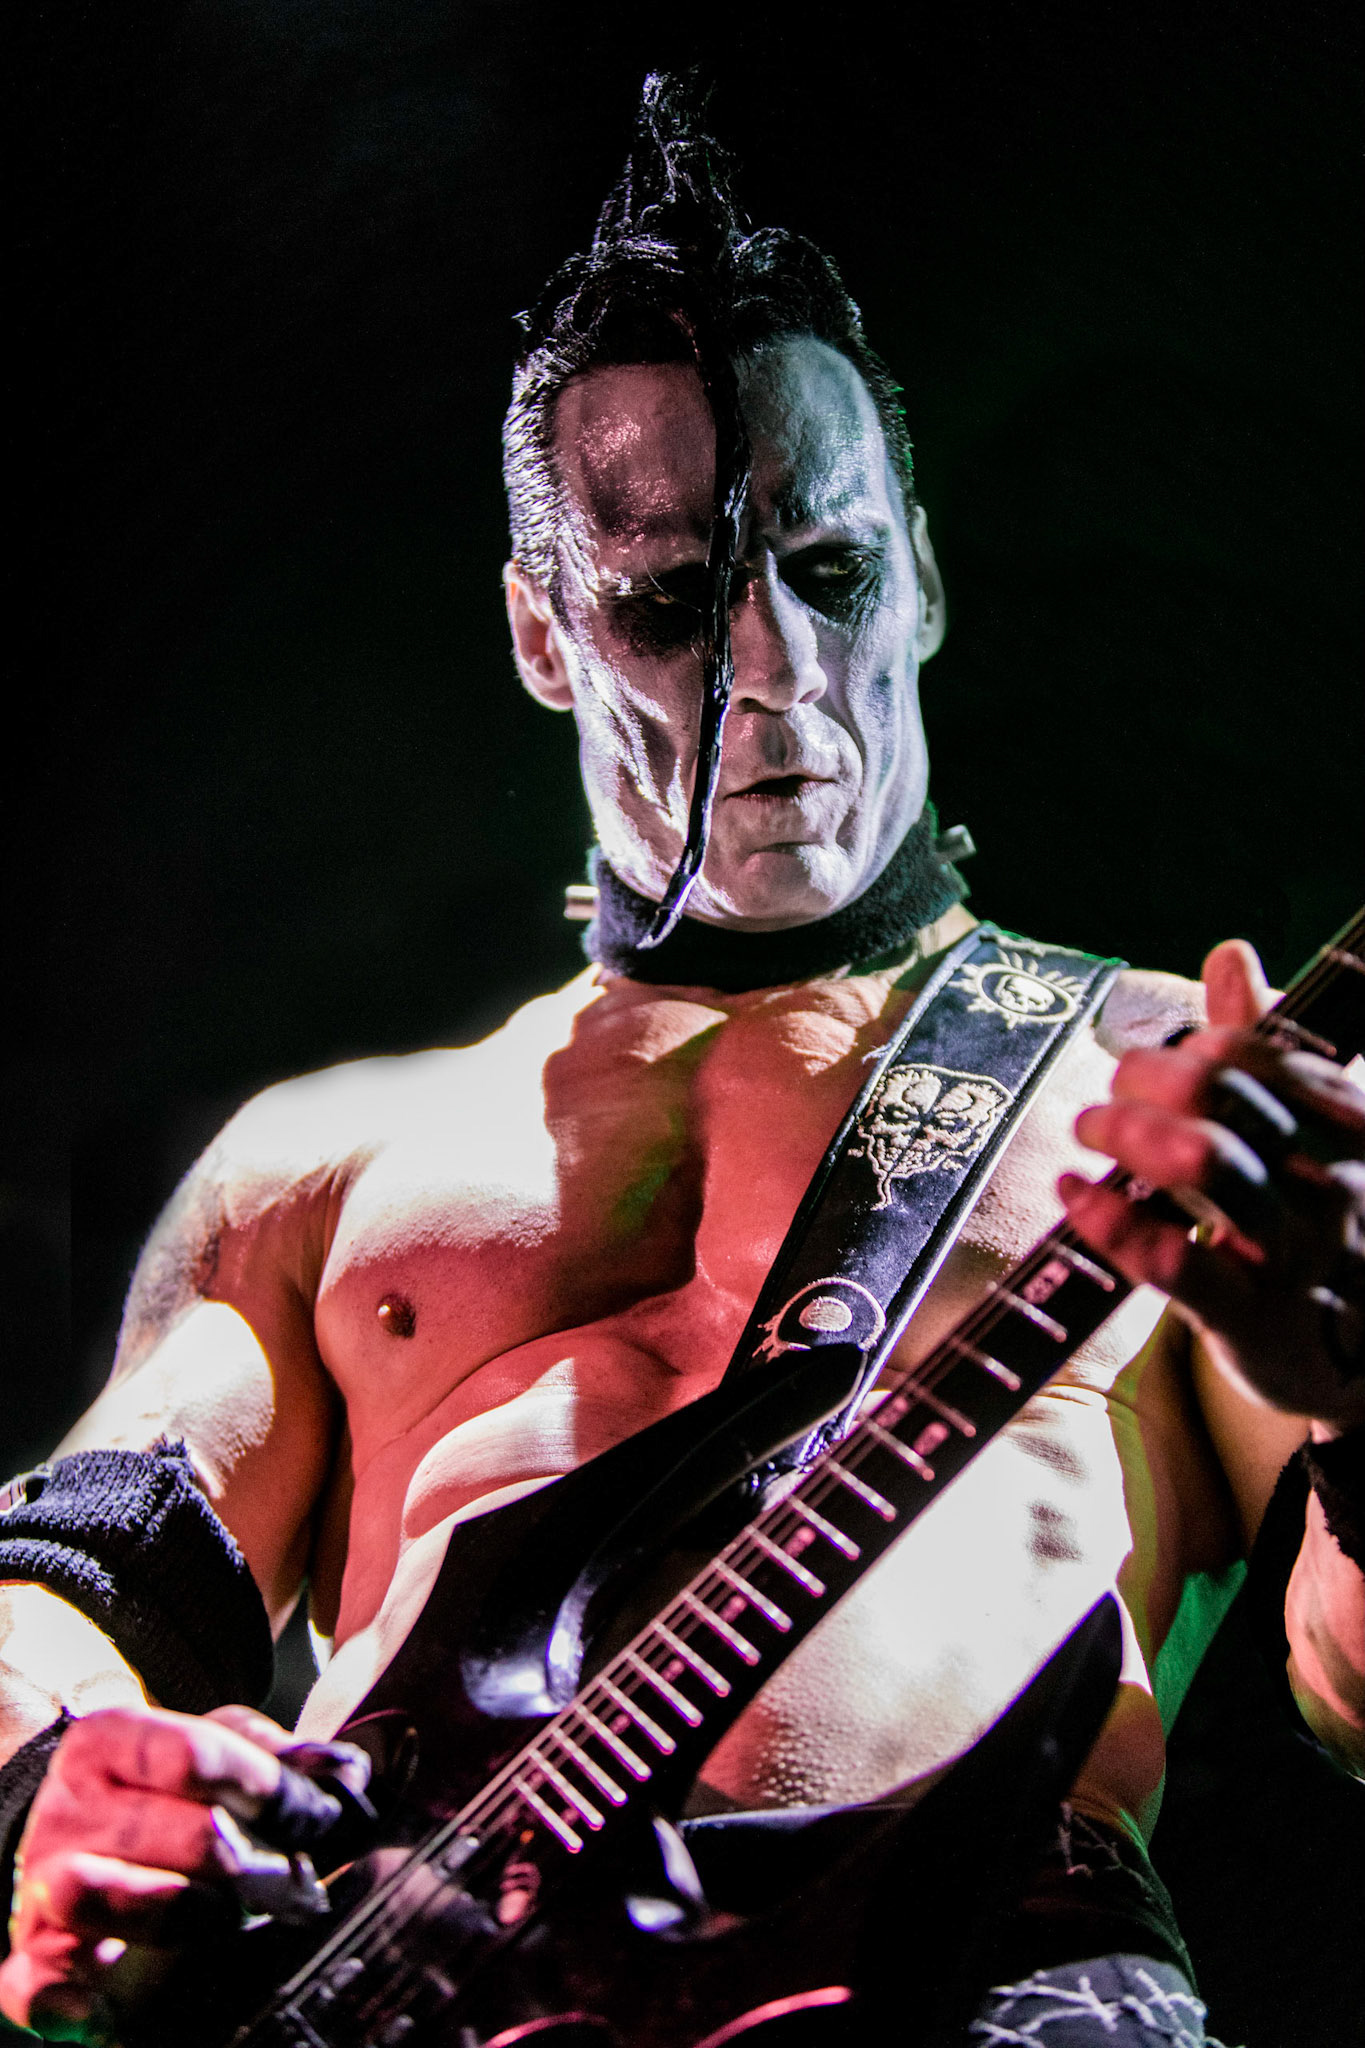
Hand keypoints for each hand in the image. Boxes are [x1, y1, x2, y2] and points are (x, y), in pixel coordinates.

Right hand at [0, 1703, 368, 2033]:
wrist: (72, 1833)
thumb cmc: (161, 1789)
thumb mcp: (217, 1747)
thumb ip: (280, 1756)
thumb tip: (345, 1775)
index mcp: (111, 1739)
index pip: (195, 1754)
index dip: (270, 1789)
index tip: (321, 1818)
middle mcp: (69, 1807)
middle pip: (166, 1831)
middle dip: (251, 1863)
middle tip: (299, 1885)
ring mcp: (45, 1883)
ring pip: (99, 1894)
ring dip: (184, 1913)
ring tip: (232, 1919)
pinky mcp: (32, 1956)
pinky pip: (34, 1984)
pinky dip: (65, 2001)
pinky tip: (103, 2010)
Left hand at [1060, 939, 1364, 1427]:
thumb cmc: (1321, 1223)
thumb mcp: (1311, 1135)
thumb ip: (1269, 1046)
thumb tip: (1230, 952)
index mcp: (1357, 1132)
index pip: (1269, 1059)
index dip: (1202, 1046)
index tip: (1168, 1056)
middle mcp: (1335, 1187)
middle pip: (1229, 1102)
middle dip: (1150, 1079)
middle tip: (1111, 1089)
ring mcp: (1296, 1256)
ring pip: (1207, 1168)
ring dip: (1128, 1132)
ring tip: (1087, 1125)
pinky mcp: (1251, 1321)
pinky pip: (1173, 1261)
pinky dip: (1111, 1219)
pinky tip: (1074, 1190)